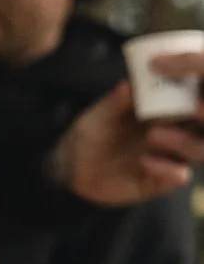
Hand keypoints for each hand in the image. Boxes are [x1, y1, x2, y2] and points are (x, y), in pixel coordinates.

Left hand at [50, 76, 203, 206]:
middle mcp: (174, 133)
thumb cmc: (90, 137)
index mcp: (164, 110)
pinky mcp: (161, 179)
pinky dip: (168, 168)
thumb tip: (127, 84)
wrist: (72, 172)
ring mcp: (170, 156)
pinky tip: (145, 161)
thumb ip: (113, 103)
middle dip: (200, 117)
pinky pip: (178, 175)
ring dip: (183, 141)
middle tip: (192, 110)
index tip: (192, 84)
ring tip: (152, 135)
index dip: (195, 94)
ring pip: (198, 149)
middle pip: (202, 125)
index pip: (191, 100)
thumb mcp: (97, 118)